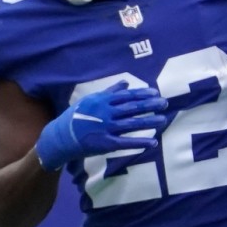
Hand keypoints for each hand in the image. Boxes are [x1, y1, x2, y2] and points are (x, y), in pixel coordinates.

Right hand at [35, 81, 168, 170]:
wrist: (62, 136)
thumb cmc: (77, 116)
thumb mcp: (91, 99)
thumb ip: (110, 92)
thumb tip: (126, 83)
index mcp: (102, 101)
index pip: (127, 96)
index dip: (142, 94)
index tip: (156, 92)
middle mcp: (106, 113)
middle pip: (132, 108)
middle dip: (150, 105)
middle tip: (164, 103)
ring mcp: (106, 128)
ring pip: (131, 124)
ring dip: (149, 122)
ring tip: (163, 119)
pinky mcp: (106, 143)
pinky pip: (126, 142)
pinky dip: (140, 142)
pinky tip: (153, 142)